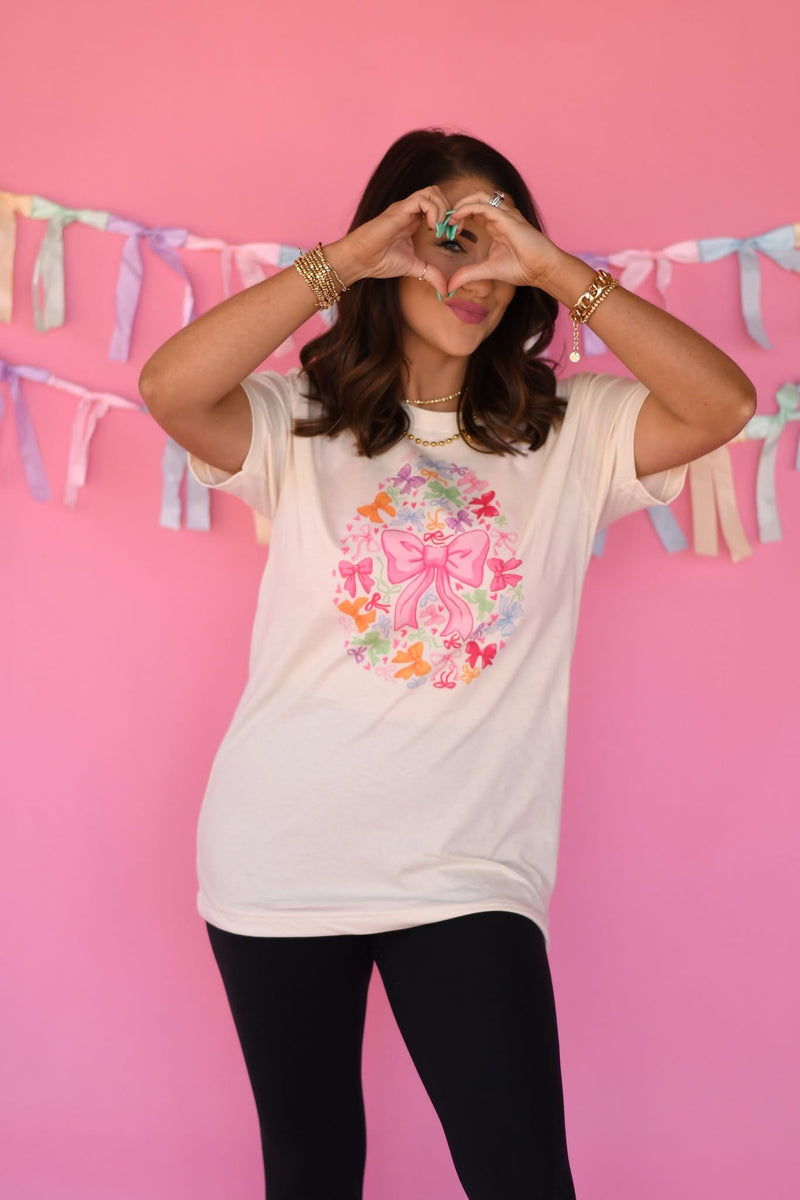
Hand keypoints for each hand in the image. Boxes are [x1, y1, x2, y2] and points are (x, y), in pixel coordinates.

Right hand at [339, 186, 452, 296]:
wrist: (360, 260)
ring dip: (442, 209)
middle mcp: (410, 210)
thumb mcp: (414, 268)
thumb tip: (445, 289)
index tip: (454, 234)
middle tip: (451, 230)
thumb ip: (430, 274)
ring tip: (440, 229)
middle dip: (450, 210)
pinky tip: (432, 228)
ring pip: (432, 192)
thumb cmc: (380, 261)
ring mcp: (404, 208)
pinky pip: (422, 199)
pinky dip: (433, 211)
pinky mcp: (399, 210)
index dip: (450, 217)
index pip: (438, 205)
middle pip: (437, 194)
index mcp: (414, 220)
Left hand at [441, 189, 562, 293]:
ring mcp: (504, 214)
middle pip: (475, 199)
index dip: (459, 217)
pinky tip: (456, 218)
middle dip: (458, 207)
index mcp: (496, 225)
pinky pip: (483, 206)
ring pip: (479, 197)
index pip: (474, 211)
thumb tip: (450, 286)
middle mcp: (500, 216)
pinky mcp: (507, 217)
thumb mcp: (487, 270)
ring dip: (461, 204)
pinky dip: (467, 208)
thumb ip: (468, 274)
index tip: (448, 231)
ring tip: (450, 219)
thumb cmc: (522, 268)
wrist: (541, 269)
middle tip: (445, 223)